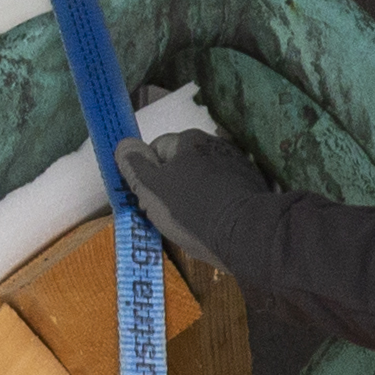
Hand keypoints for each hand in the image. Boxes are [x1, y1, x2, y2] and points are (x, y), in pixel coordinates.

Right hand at [118, 129, 286, 293]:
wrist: (245, 234)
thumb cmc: (192, 210)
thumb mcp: (153, 190)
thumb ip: (135, 167)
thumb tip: (122, 144)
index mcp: (188, 140)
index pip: (157, 150)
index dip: (148, 176)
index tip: (149, 200)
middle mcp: (215, 144)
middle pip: (181, 164)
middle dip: (172, 186)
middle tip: (168, 215)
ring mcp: (237, 163)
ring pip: (202, 179)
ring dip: (194, 195)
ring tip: (193, 222)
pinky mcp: (252, 185)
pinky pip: (223, 192)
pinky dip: (215, 203)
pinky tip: (213, 223)